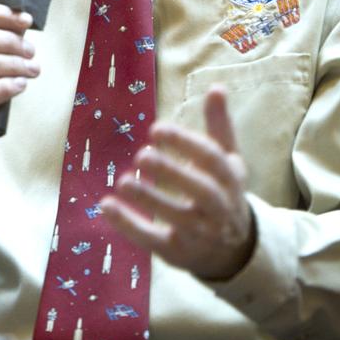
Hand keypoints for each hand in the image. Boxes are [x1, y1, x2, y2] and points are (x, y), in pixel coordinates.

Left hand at [100, 86, 254, 280]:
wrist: (234, 250)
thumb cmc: (223, 192)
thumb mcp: (227, 161)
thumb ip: (219, 127)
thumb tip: (216, 87)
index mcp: (231, 180)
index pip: (213, 160)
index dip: (186, 143)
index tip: (156, 129)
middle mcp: (220, 209)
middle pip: (202, 191)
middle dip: (173, 172)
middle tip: (142, 155)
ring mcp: (200, 234)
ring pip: (178, 219)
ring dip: (149, 200)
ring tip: (122, 180)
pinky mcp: (177, 252)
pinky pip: (153, 241)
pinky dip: (128, 225)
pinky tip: (105, 205)